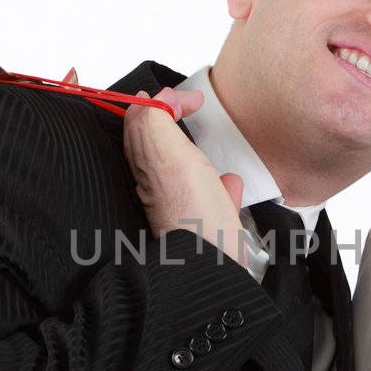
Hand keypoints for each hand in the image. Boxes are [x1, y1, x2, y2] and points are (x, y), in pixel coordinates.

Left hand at [121, 85, 250, 267]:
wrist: (213, 271)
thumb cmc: (195, 219)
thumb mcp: (170, 155)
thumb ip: (156, 121)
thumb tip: (157, 99)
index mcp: (147, 166)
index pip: (141, 121)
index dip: (162, 101)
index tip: (192, 99)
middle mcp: (158, 186)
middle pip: (157, 144)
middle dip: (170, 122)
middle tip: (187, 106)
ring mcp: (181, 206)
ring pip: (183, 170)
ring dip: (196, 151)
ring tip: (203, 139)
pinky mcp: (203, 225)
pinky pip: (209, 199)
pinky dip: (219, 186)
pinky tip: (230, 185)